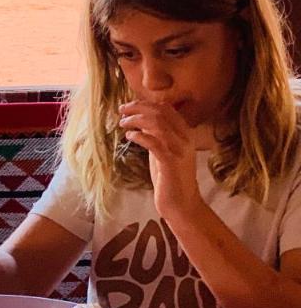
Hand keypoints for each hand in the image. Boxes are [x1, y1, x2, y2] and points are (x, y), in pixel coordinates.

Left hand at [118, 100, 201, 219]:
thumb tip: (140, 117)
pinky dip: (139, 136)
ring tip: (123, 123)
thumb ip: (156, 133)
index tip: (128, 106)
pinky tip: (129, 137)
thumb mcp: (162, 149)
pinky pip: (154, 142)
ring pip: (157, 124)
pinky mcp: (171, 163)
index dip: (145, 103)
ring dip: (136, 120)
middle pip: (160, 112)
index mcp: (185, 134)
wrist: (181, 203)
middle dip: (137, 107)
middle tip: (121, 111)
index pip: (166, 108)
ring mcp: (179, 150)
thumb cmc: (169, 176)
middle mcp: (185, 139)